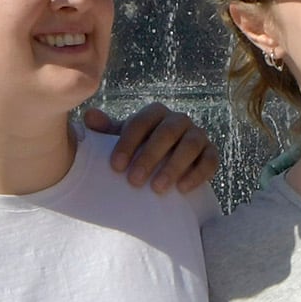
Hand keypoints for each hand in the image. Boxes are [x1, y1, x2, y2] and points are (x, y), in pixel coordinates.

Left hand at [86, 102, 221, 192]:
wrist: (167, 167)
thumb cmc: (140, 152)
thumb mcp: (122, 141)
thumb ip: (106, 130)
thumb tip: (89, 115)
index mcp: (156, 113)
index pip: (142, 122)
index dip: (128, 143)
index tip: (116, 167)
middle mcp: (179, 120)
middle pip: (166, 133)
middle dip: (149, 157)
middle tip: (134, 181)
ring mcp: (198, 136)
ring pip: (189, 146)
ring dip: (173, 167)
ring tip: (157, 188)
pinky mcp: (212, 154)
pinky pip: (210, 161)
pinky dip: (197, 174)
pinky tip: (182, 189)